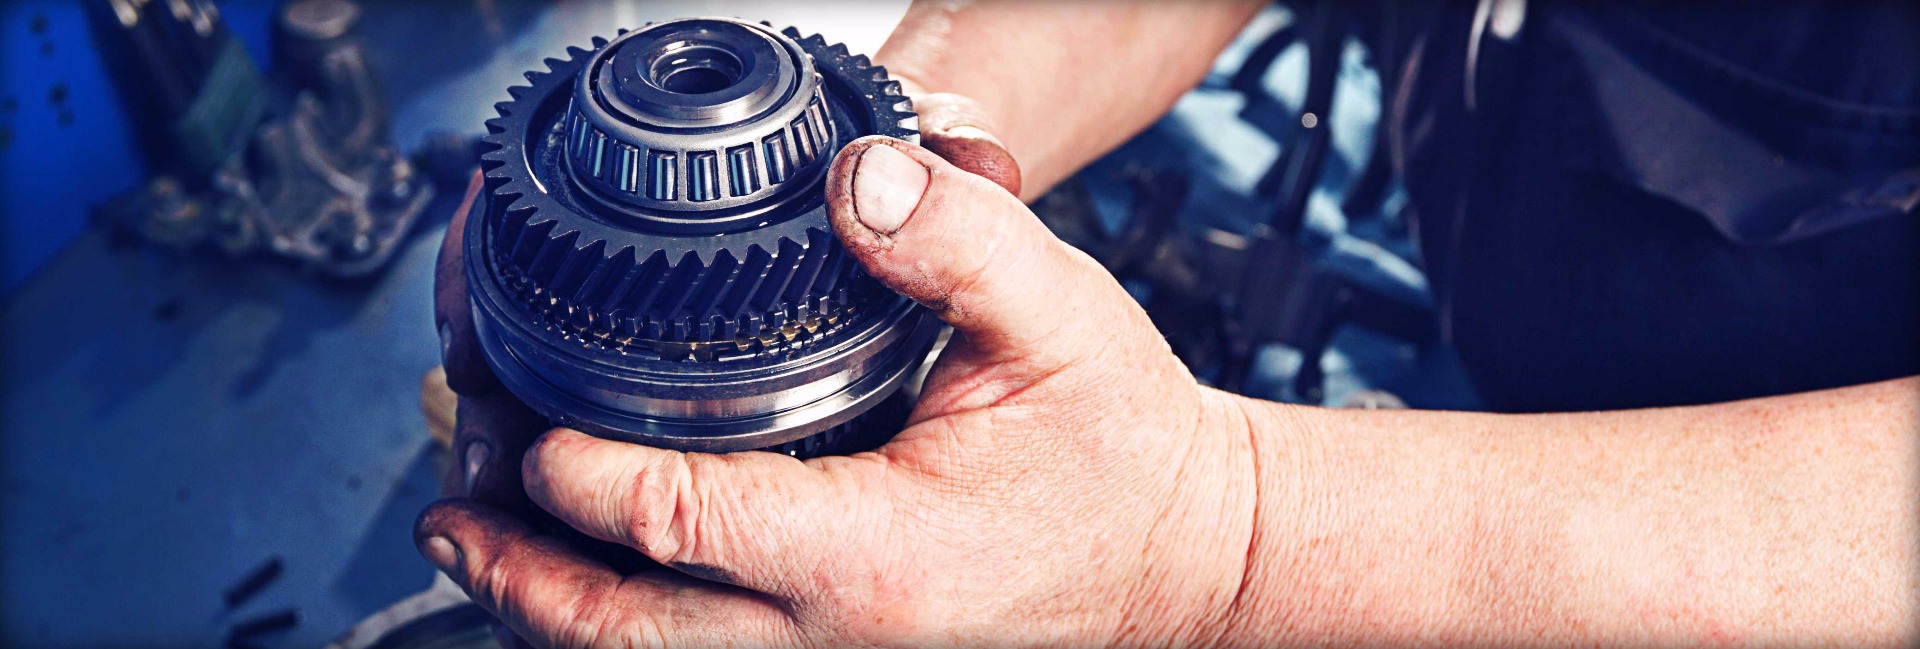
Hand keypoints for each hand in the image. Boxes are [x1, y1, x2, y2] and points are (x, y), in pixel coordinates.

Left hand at [417, 130, 1264, 646]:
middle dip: (524, 582)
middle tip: (454, 514)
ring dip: (561, 619)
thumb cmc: (1127, 452)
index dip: (585, 475)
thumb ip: (956, 240)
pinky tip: (598, 584)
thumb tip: (854, 181)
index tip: (537, 424)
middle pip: (635, 635)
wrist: (1189, 555)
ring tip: (484, 552)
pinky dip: (637, 629)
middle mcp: (849, 637)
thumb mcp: (1060, 317)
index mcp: (882, 551)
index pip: (683, 523)